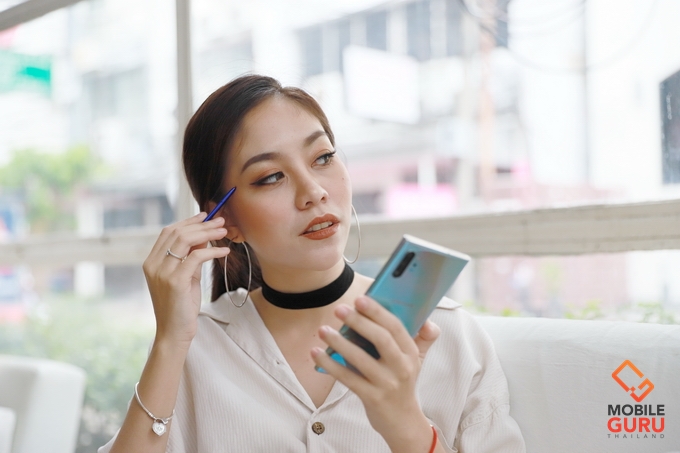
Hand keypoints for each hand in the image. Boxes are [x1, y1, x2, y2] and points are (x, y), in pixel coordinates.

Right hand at [142, 212, 229, 346]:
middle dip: (201, 224)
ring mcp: (162, 272)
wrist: (174, 332)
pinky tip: (224, 251)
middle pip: (177, 232)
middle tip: (221, 221)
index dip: (188, 221)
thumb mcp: (185, 276)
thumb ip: (191, 257)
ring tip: (224, 232)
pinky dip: (212, 251)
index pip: (168, 232)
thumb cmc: (181, 305)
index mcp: (151, 262)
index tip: (205, 216)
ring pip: (185, 240)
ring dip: (208, 233)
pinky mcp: (175, 281)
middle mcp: (153, 264)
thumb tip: (204, 236)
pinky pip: (196, 257)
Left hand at [311, 296, 440, 452]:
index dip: (378, 312)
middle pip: (381, 340)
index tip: (360, 299)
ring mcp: (387, 384)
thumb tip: (428, 320)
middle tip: (339, 309)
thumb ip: (422, 339)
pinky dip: (330, 364)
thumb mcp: (416, 361)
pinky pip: (348, 378)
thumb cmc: (402, 384)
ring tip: (323, 330)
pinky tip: (316, 353)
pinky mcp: (372, 398)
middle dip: (359, 322)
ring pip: (361, 359)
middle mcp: (402, 367)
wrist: (403, 423)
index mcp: (411, 353)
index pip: (396, 327)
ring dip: (339, 342)